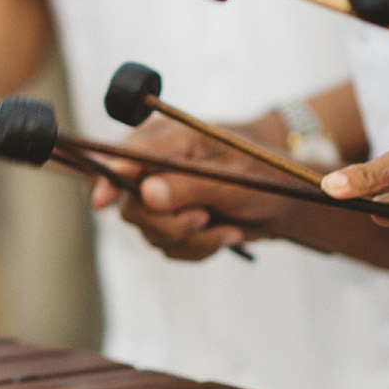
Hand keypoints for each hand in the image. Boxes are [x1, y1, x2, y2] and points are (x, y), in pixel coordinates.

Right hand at [89, 115, 291, 261]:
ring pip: (150, 233)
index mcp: (165, 140)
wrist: (286, 200)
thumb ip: (188, 184)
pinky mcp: (170, 223)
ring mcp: (159, 198)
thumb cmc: (264, 174)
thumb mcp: (232, 177)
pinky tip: (225, 234)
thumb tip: (146, 194)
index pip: (121, 158)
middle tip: (203, 217)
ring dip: (192, 238)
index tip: (102, 201)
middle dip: (168, 222)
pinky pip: (168, 249)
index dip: (105, 180)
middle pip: (130, 206)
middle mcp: (154, 167)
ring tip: (227, 227)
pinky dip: (198, 248)